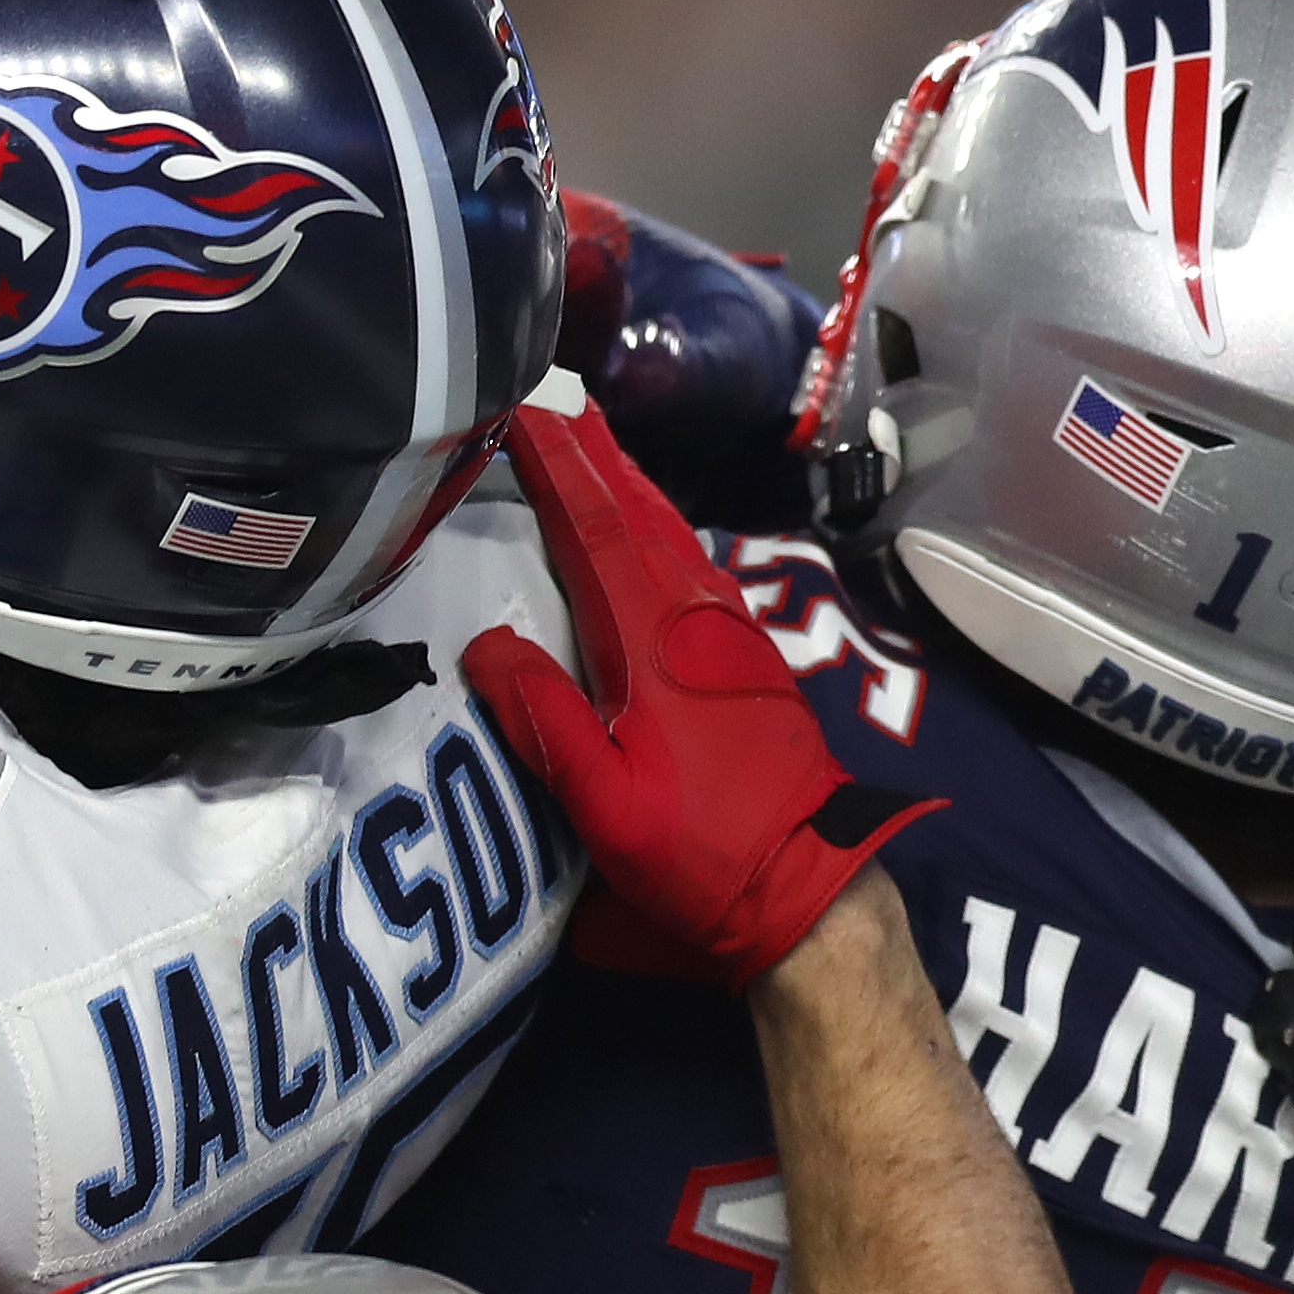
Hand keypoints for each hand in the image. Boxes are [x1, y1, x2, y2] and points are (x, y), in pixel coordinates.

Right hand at [461, 391, 940, 987]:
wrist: (808, 887)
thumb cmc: (700, 852)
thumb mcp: (605, 804)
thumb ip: (546, 720)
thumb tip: (486, 642)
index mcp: (652, 640)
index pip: (594, 532)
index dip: (557, 470)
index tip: (522, 415)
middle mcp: (694, 618)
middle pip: (638, 516)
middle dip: (594, 459)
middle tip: (556, 406)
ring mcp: (728, 635)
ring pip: (672, 536)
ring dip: (628, 488)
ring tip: (595, 449)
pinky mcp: (746, 660)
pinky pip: (691, 566)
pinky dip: (658, 529)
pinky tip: (651, 533)